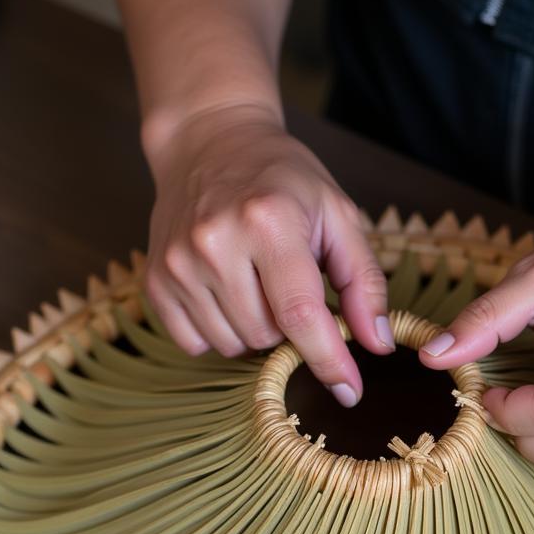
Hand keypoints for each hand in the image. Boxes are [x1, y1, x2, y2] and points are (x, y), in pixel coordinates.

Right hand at [143, 102, 390, 404]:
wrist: (209, 142)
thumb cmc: (283, 181)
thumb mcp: (337, 216)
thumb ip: (364, 282)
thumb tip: (379, 344)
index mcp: (268, 221)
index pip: (300, 314)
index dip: (329, 360)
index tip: (350, 392)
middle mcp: (215, 242)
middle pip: (267, 336)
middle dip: (289, 326)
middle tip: (287, 284)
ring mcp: (178, 263)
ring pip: (232, 346)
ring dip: (255, 330)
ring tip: (256, 283)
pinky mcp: (155, 280)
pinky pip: (195, 344)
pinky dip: (219, 331)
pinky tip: (225, 292)